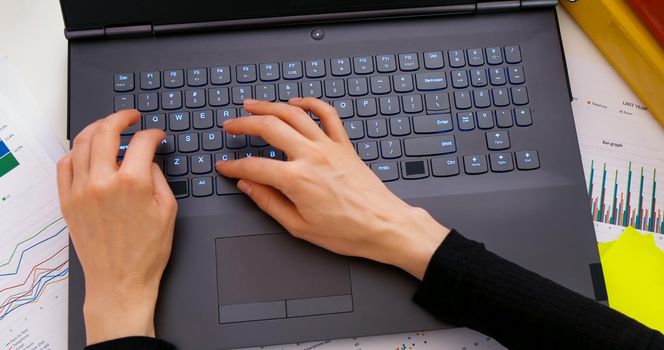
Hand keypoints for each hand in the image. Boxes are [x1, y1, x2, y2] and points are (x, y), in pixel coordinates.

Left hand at [57, 110, 176, 344]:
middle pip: (106, 131)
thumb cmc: (146, 251)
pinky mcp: (67, 201)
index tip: (157, 135)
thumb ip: (158, 176)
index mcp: (133, 183)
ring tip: (109, 129)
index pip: (142, 142)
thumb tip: (148, 158)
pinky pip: (65, 164)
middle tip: (131, 117)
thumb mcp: (168, 210)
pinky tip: (88, 151)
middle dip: (121, 118)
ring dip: (98, 129)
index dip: (153, 133)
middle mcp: (102, 181)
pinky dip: (77, 151)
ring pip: (83, 142)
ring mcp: (80, 190)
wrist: (120, 280)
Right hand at [217, 98, 448, 279]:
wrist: (384, 226)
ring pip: (294, 114)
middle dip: (244, 124)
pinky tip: (296, 102)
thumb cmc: (347, 231)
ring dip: (270, 106)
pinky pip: (327, 114)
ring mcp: (329, 146)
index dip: (234, 166)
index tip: (225, 167)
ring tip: (253, 105)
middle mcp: (311, 156)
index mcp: (296, 180)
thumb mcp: (300, 227)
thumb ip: (269, 203)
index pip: (253, 166)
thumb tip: (248, 187)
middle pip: (269, 127)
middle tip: (230, 126)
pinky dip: (310, 103)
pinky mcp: (344, 145)